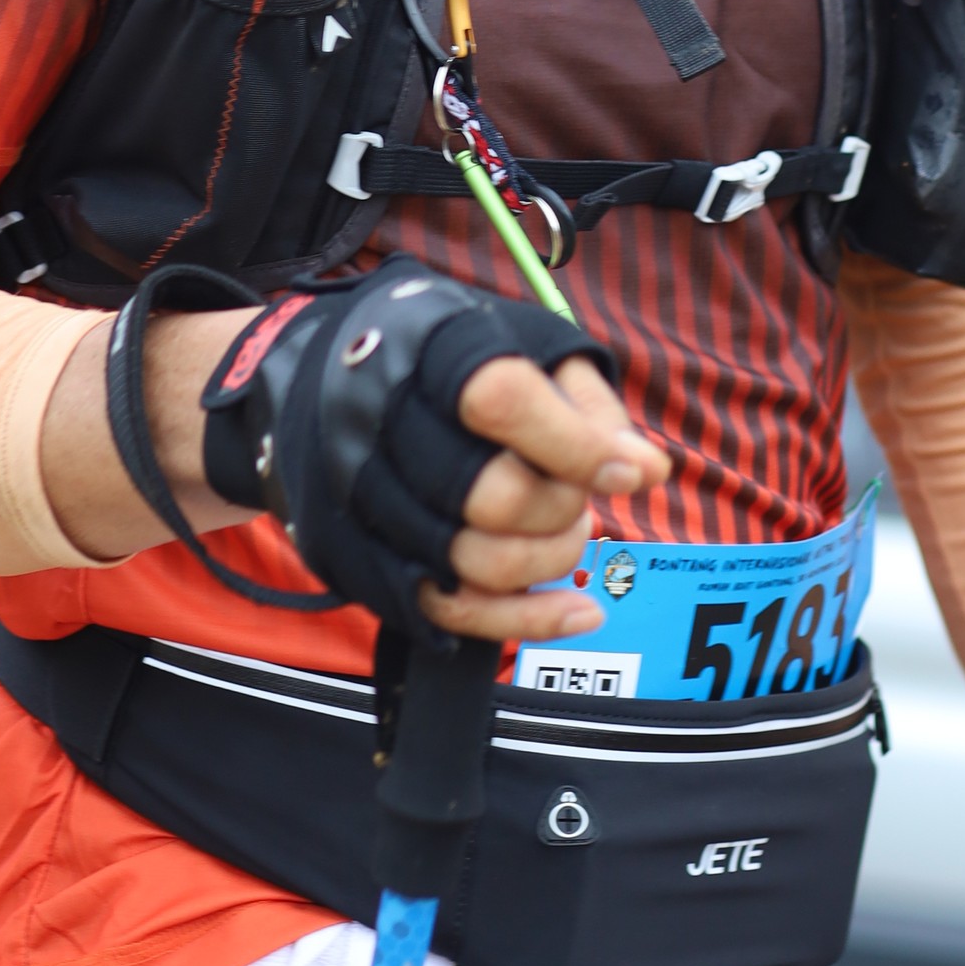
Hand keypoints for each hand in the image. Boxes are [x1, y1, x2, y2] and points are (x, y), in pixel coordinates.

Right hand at [199, 267, 666, 637]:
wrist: (318, 379)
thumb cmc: (446, 360)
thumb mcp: (524, 344)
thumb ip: (588, 404)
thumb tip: (646, 470)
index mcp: (424, 351)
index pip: (500, 400)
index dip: (577, 445)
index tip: (630, 472)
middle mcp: (379, 424)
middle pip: (491, 495)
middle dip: (563, 507)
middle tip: (579, 495)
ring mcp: (361, 500)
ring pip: (476, 563)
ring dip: (550, 559)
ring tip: (566, 528)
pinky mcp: (361, 559)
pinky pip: (449, 614)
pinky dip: (526, 621)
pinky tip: (578, 611)